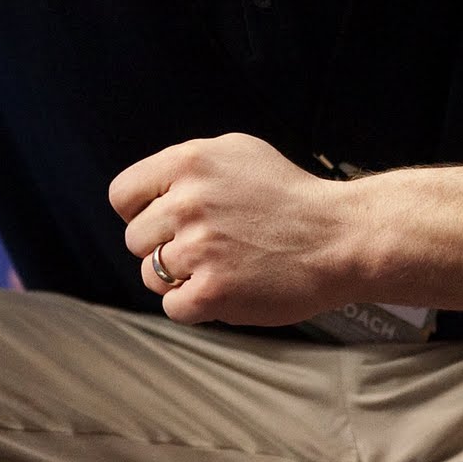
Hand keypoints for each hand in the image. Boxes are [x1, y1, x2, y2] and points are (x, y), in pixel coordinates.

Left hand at [110, 133, 367, 325]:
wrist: (340, 238)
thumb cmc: (290, 197)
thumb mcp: (236, 153)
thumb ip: (186, 166)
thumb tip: (146, 190)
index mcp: (188, 162)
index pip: (122, 195)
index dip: (139, 212)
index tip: (165, 221)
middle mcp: (187, 201)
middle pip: (135, 239)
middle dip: (164, 246)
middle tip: (208, 246)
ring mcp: (199, 248)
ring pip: (151, 275)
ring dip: (180, 278)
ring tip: (222, 265)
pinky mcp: (212, 291)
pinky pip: (173, 308)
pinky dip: (195, 305)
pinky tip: (227, 288)